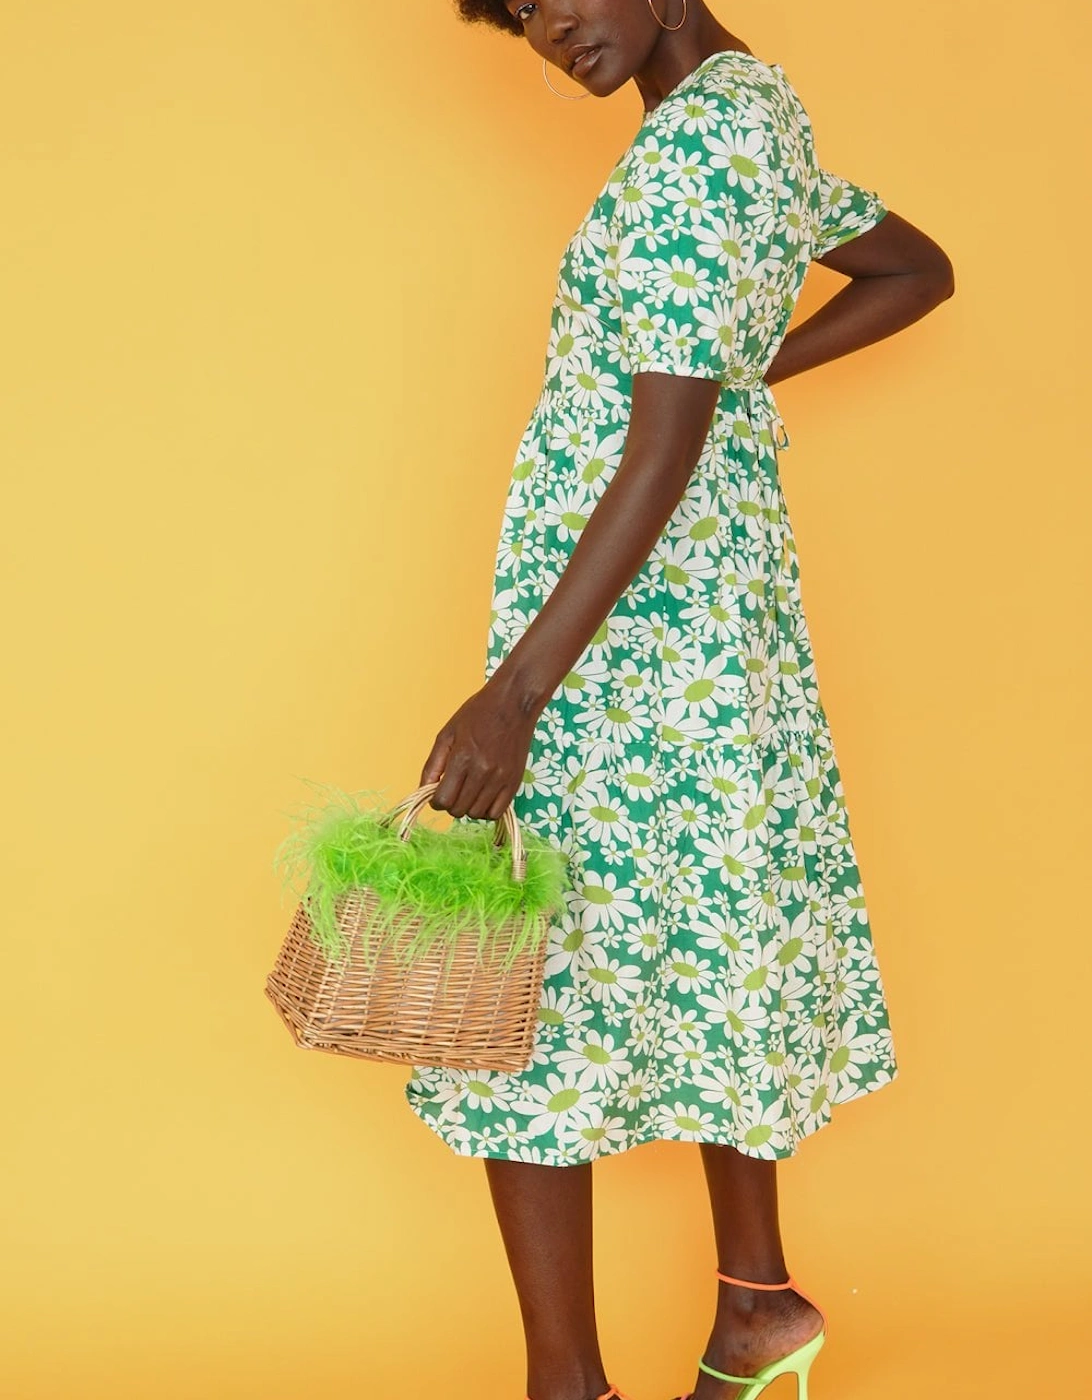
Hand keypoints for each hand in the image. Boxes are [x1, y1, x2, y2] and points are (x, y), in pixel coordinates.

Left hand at [419, 680, 538, 820]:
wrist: (514, 702)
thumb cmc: (478, 713)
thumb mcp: (447, 733)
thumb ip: (433, 764)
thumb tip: (424, 789)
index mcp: (462, 757)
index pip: (443, 800)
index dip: (436, 801)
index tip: (438, 793)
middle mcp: (482, 771)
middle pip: (458, 810)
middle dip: (451, 804)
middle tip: (454, 789)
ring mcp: (501, 778)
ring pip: (477, 814)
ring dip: (468, 807)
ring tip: (469, 791)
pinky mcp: (515, 782)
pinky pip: (497, 812)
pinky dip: (487, 810)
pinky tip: (483, 796)